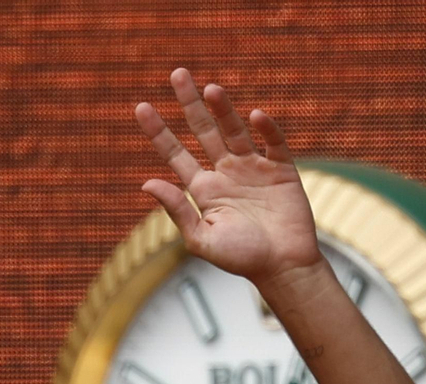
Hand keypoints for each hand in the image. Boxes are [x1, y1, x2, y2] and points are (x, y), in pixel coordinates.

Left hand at [135, 68, 323, 285]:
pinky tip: (255, 117)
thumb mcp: (201, 240)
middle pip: (203, 130)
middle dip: (190, 104)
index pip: (176, 154)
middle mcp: (226, 172)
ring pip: (234, 130)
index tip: (141, 107)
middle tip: (178, 74)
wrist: (284, 268)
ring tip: (211, 90)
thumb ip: (176, 211)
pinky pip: (272, 141)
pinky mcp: (281, 168)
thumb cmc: (242, 259)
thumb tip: (147, 182)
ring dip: (223, 110)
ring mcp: (253, 167)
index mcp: (204, 189)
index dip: (159, 131)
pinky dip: (265, 129)